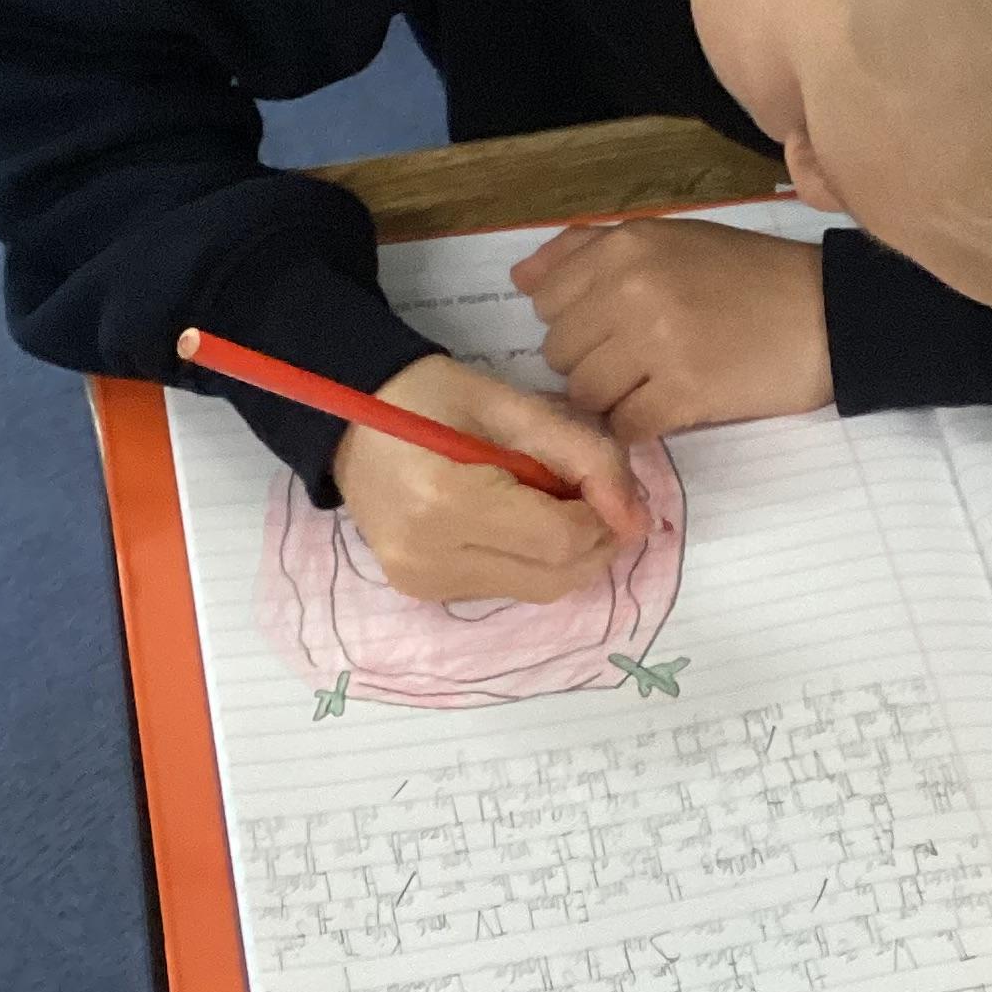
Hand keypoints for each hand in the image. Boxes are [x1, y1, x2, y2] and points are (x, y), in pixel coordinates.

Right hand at [331, 355, 646, 604]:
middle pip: (554, 577)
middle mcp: (428, 556)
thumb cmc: (433, 398)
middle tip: (599, 498)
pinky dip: (532, 560)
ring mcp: (422, 582)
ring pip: (536, 589)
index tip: (612, 486)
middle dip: (595, 542)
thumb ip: (584, 454)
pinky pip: (506, 588)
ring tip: (555, 503)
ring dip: (566, 554)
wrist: (352, 420)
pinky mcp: (423, 592)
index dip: (604, 517)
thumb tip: (639, 517)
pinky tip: (520, 520)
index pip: (560, 539)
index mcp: (445, 500)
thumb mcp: (513, 406)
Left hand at [511, 220, 831, 438]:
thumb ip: (589, 251)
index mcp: (627, 245)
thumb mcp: (671, 239)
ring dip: (613, 399)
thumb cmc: (749, 276)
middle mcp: (632, 289)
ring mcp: (655, 344)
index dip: (576, 322)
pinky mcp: (682, 395)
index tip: (611, 327)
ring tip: (655, 383)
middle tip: (641, 359)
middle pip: (560, 352)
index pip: (546, 301)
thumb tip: (520, 278)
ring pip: (584, 394)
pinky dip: (640, 426)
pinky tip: (671, 406)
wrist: (828, 315)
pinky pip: (624, 427)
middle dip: (592, 363)